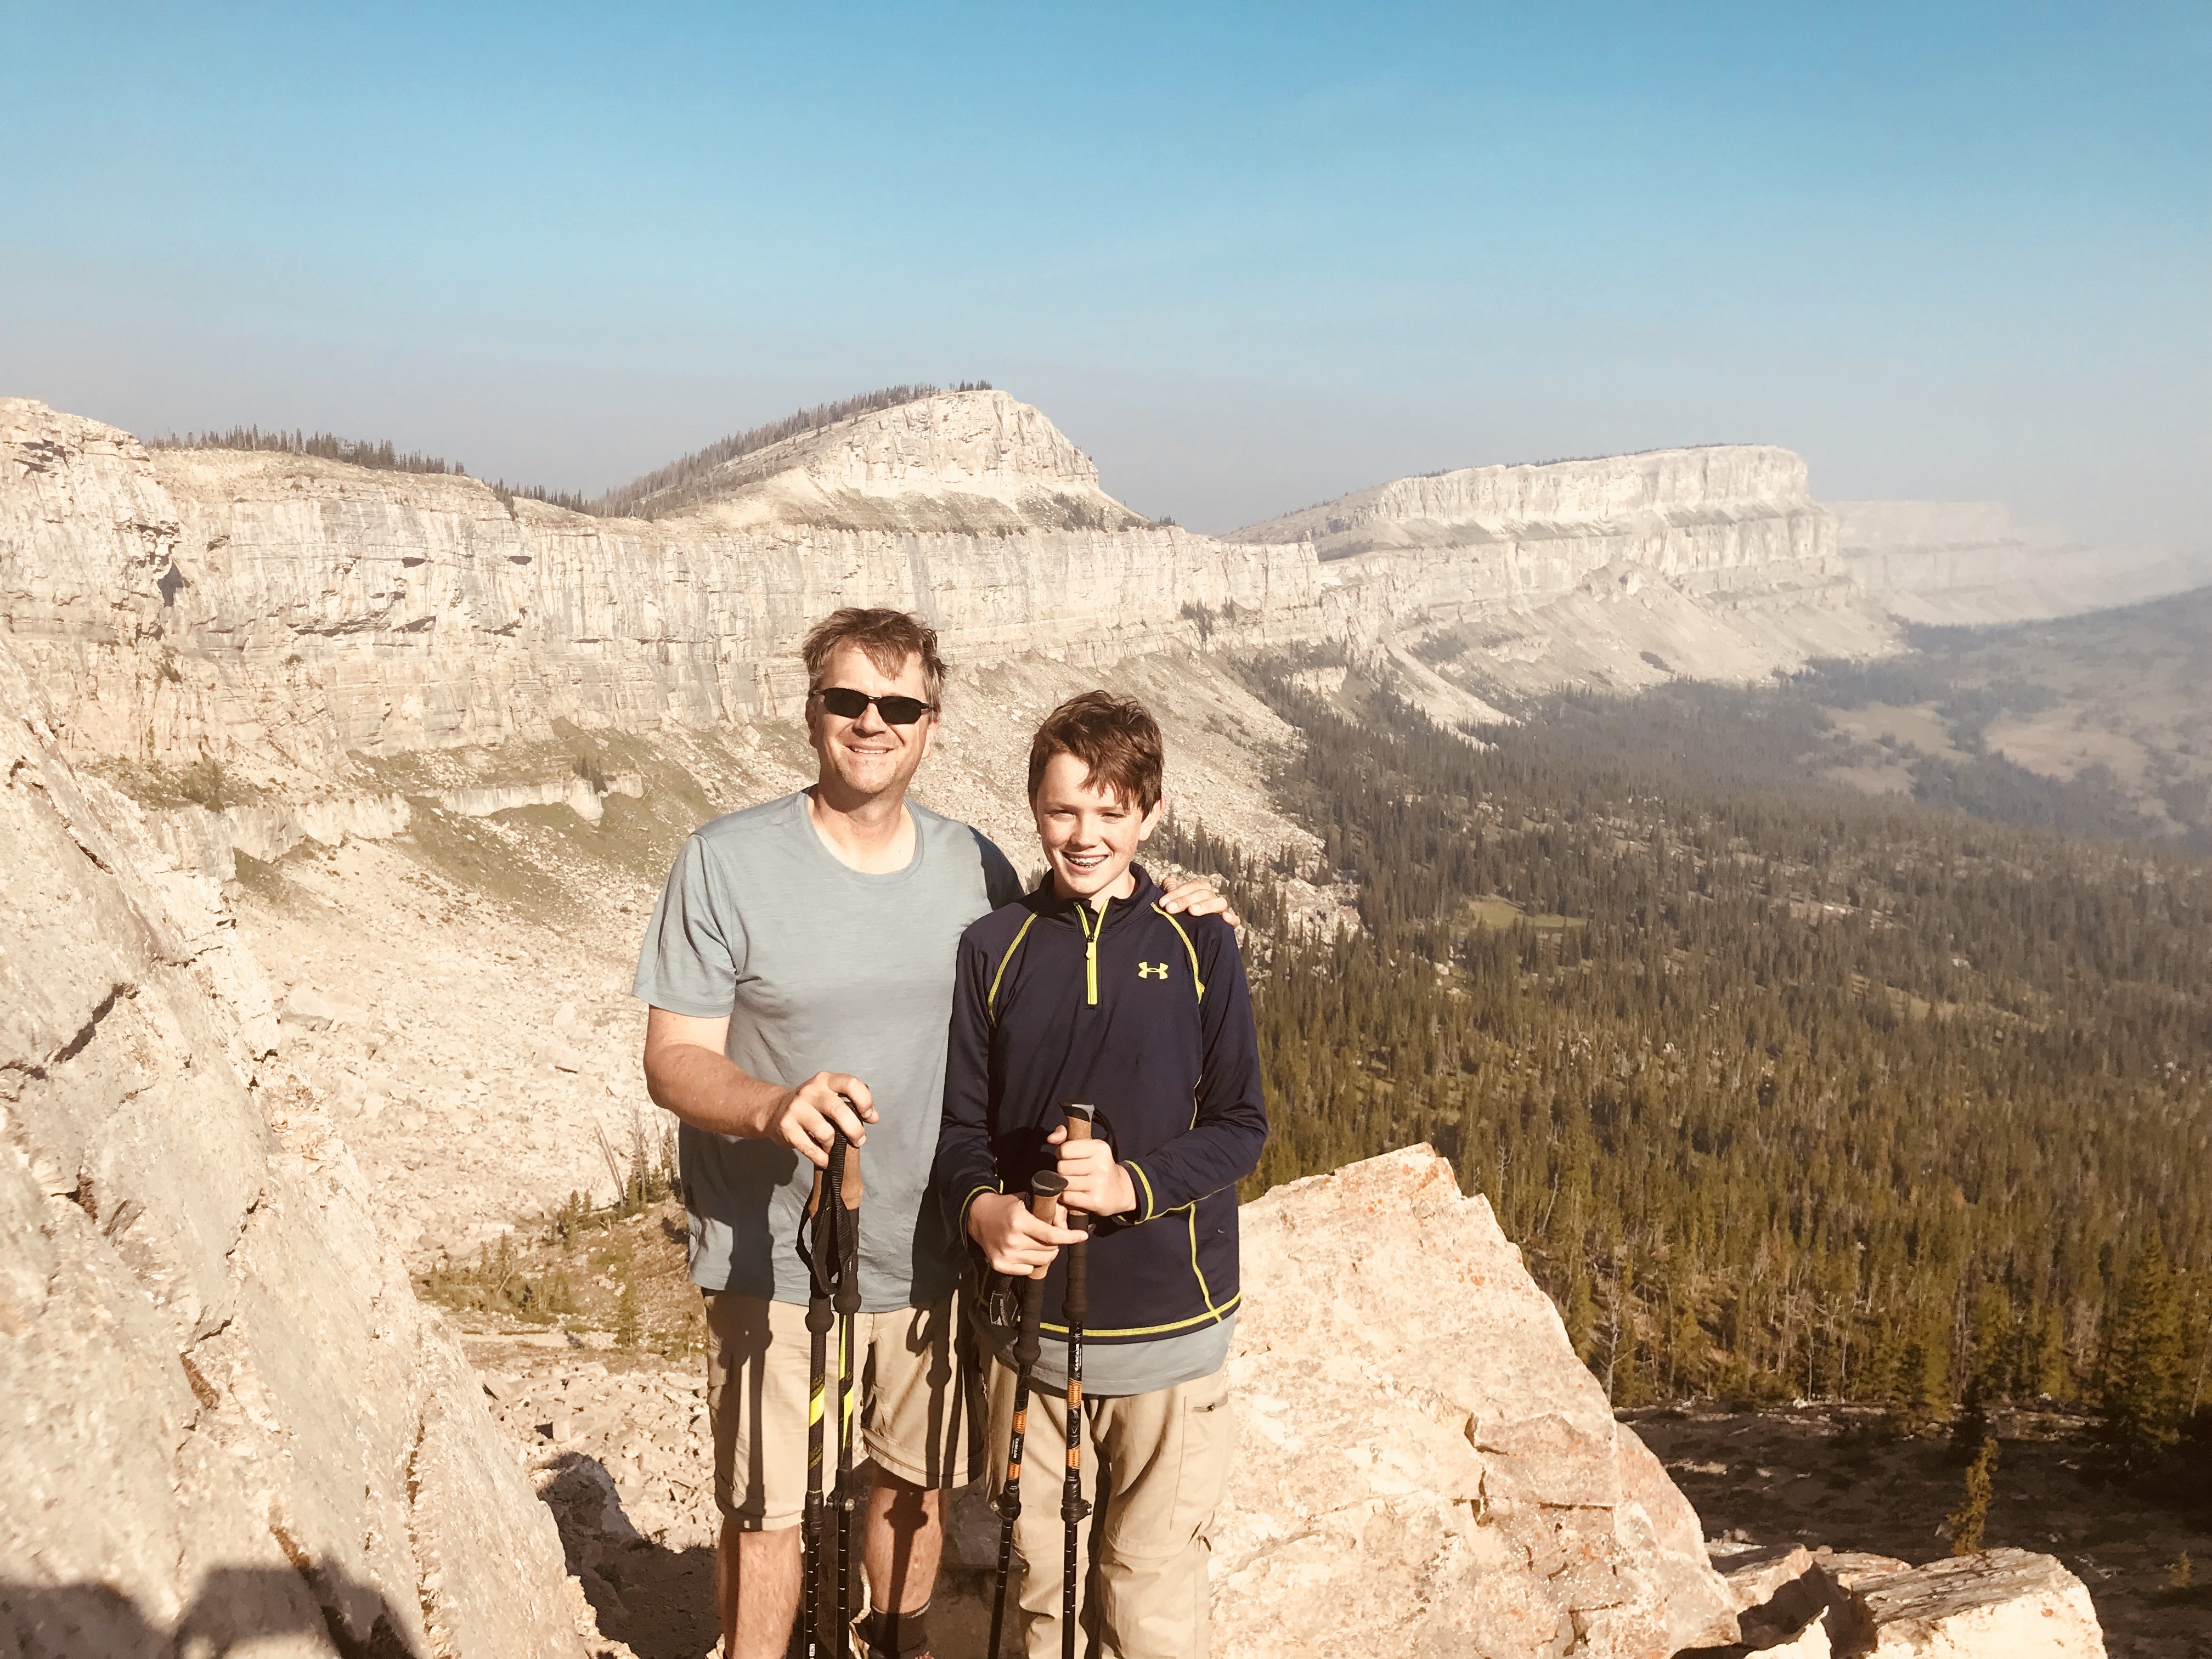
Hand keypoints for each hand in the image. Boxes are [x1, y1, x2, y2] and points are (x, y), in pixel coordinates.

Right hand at [765, 1071, 875, 1167]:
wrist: (775, 1110)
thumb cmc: (812, 1105)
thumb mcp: (831, 1095)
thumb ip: (852, 1103)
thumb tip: (874, 1117)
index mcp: (826, 1080)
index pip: (851, 1084)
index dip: (865, 1102)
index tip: (870, 1117)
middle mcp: (811, 1091)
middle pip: (840, 1111)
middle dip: (855, 1130)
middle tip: (859, 1140)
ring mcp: (796, 1108)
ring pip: (826, 1133)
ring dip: (835, 1146)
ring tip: (834, 1147)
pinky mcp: (786, 1126)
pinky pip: (810, 1148)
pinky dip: (821, 1158)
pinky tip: (825, 1159)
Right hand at [967, 1191, 1087, 1275]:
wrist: (977, 1216)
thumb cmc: (1005, 1206)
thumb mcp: (1026, 1200)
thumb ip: (1046, 1211)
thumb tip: (1065, 1225)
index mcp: (1020, 1221)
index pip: (1051, 1234)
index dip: (1070, 1237)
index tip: (1082, 1236)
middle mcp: (1012, 1240)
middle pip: (1049, 1250)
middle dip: (1056, 1244)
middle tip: (1052, 1236)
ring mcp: (1005, 1255)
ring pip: (1040, 1262)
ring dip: (1045, 1254)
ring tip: (1039, 1243)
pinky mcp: (1000, 1265)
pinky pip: (1027, 1270)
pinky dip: (1031, 1262)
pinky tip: (1026, 1251)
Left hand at [1048, 1125, 1136, 1216]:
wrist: (1121, 1190)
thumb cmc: (1099, 1166)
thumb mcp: (1089, 1147)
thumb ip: (1066, 1137)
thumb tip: (1050, 1138)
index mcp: (1099, 1148)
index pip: (1065, 1150)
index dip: (1062, 1155)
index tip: (1069, 1159)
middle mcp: (1100, 1164)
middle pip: (1062, 1167)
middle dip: (1063, 1171)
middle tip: (1073, 1174)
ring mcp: (1099, 1183)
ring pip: (1063, 1183)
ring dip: (1064, 1186)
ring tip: (1074, 1185)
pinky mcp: (1095, 1201)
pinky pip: (1068, 1197)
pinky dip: (1067, 1198)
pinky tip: (1075, 1195)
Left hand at [1158, 875, 1238, 927]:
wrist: (1182, 938)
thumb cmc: (1176, 916)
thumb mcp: (1170, 903)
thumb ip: (1169, 890)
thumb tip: (1169, 883)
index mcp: (1199, 890)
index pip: (1191, 886)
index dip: (1177, 892)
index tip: (1163, 903)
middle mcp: (1211, 898)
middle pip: (1203, 893)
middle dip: (1185, 900)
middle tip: (1170, 909)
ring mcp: (1220, 911)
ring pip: (1220, 902)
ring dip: (1206, 906)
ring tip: (1192, 911)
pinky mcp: (1228, 925)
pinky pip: (1234, 920)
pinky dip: (1232, 918)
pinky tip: (1225, 918)